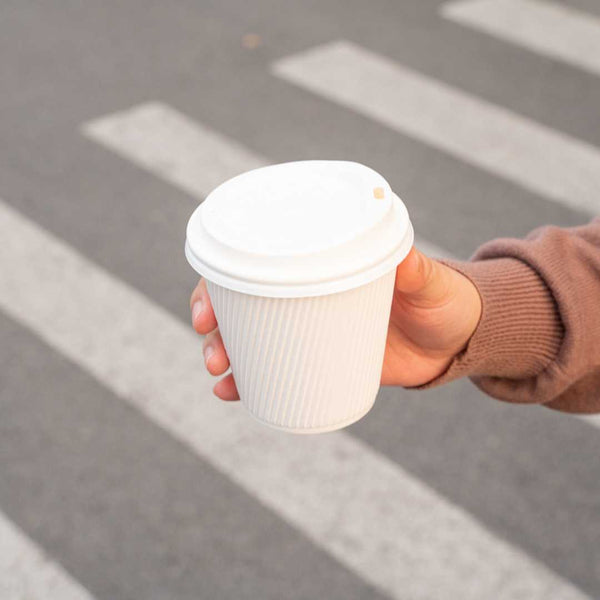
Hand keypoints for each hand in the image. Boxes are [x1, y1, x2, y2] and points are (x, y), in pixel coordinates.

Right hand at [190, 246, 481, 399]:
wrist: (456, 341)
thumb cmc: (441, 299)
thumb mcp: (428, 281)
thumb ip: (416, 268)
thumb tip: (399, 251)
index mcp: (320, 268)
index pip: (259, 265)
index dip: (222, 280)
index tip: (208, 302)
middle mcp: (307, 296)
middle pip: (242, 305)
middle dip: (216, 324)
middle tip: (213, 345)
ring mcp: (312, 332)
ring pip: (252, 340)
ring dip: (225, 355)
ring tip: (219, 374)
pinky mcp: (322, 363)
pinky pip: (277, 373)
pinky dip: (250, 383)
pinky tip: (231, 393)